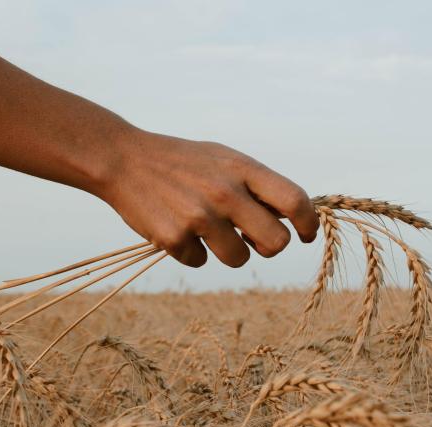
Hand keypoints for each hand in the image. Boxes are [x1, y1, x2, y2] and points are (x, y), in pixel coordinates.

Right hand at [98, 130, 318, 266]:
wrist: (124, 160)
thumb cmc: (181, 162)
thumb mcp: (222, 159)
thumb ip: (255, 185)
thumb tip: (287, 220)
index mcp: (242, 169)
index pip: (294, 200)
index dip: (308, 223)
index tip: (306, 235)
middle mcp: (225, 193)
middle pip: (276, 243)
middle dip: (268, 247)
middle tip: (253, 239)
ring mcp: (199, 217)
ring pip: (239, 259)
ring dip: (229, 252)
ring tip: (208, 231)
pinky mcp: (174, 239)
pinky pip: (200, 262)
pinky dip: (192, 252)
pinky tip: (177, 229)